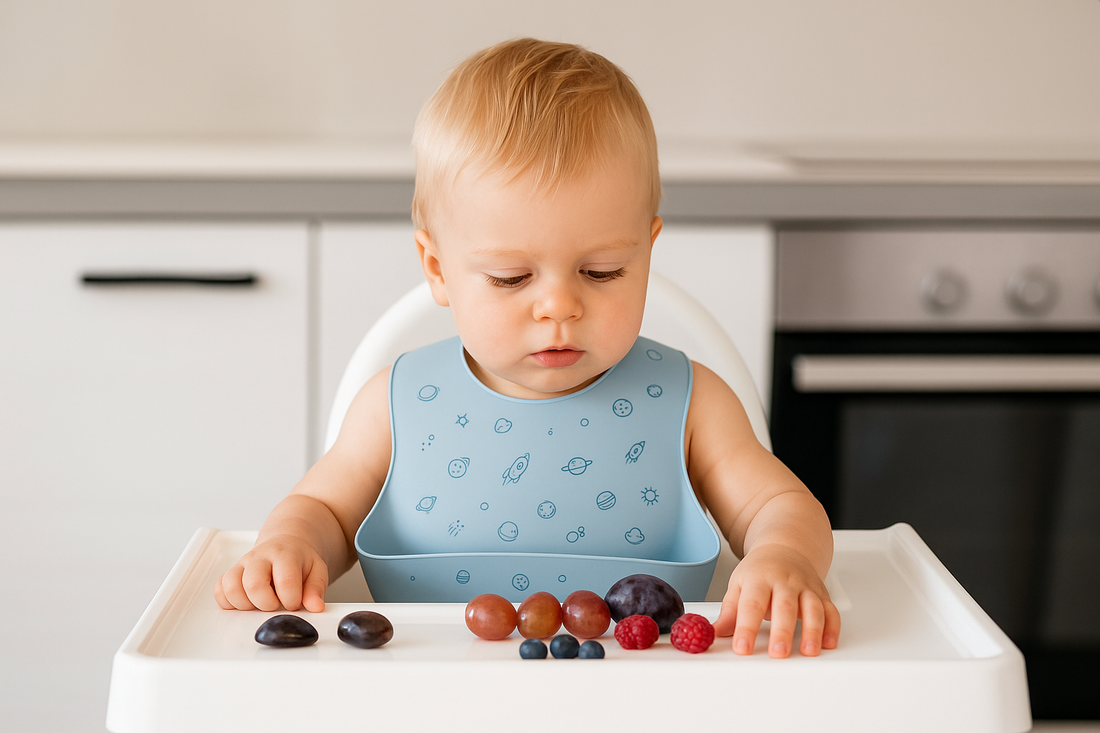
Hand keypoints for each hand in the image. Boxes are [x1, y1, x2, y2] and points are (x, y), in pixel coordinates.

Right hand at [213, 534, 328, 612]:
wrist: (285, 544)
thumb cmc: (299, 561)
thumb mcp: (317, 570)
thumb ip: (316, 589)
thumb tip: (315, 607)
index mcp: (285, 555)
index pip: (286, 582)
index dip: (291, 600)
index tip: (294, 603)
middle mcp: (260, 557)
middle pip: (253, 585)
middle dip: (266, 604)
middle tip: (276, 604)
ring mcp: (242, 565)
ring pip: (231, 588)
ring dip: (246, 604)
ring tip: (261, 603)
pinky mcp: (229, 574)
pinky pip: (219, 591)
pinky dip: (229, 602)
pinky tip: (246, 602)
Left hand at [712, 543, 840, 657]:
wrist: (784, 548)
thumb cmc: (759, 570)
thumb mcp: (738, 585)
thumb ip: (729, 612)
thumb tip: (714, 633)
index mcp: (759, 578)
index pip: (751, 604)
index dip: (746, 627)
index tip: (742, 647)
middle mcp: (784, 581)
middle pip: (784, 607)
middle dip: (782, 631)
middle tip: (778, 653)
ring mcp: (805, 587)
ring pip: (812, 608)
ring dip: (812, 630)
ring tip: (808, 651)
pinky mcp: (821, 595)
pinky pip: (831, 610)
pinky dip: (833, 627)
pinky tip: (828, 643)